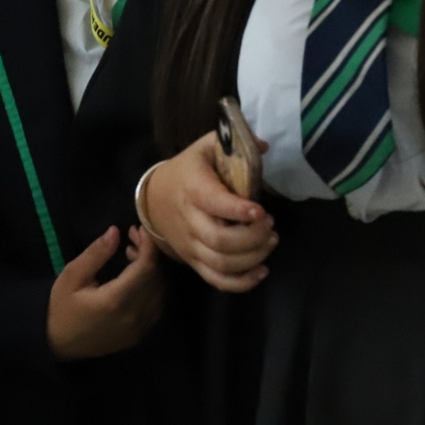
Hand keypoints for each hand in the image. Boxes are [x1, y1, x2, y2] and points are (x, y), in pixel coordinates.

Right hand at [46, 225, 165, 360]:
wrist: (57, 345)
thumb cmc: (62, 308)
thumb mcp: (72, 276)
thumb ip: (96, 254)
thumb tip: (116, 231)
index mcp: (116, 301)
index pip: (146, 267)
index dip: (147, 245)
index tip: (138, 229)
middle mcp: (133, 316)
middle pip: (156, 278)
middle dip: (149, 254)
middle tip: (133, 239)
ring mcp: (139, 328)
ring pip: (160, 291)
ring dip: (152, 270)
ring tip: (133, 256)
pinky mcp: (140, 335)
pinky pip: (157, 305)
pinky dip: (153, 287)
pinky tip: (137, 278)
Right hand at [144, 132, 275, 292]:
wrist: (154, 198)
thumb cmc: (188, 171)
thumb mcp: (205, 148)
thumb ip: (232, 141)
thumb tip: (264, 146)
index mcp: (193, 189)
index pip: (213, 203)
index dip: (238, 210)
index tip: (261, 210)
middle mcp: (190, 221)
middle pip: (220, 241)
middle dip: (252, 237)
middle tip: (270, 224)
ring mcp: (191, 246)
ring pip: (221, 263)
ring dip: (252, 258)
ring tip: (271, 240)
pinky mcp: (194, 262)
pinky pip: (216, 280)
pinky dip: (241, 283)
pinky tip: (262, 270)